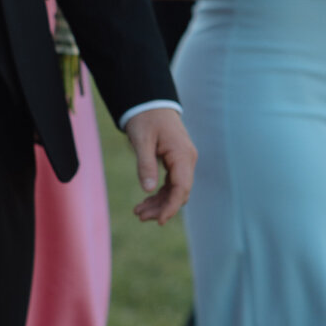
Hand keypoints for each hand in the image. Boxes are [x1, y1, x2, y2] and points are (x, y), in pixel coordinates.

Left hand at [125, 108, 195, 224]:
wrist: (150, 104)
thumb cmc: (145, 119)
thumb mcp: (142, 141)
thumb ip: (145, 164)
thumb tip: (148, 189)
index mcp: (182, 155)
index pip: (182, 188)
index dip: (171, 207)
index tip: (159, 221)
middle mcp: (187, 160)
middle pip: (179, 192)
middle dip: (162, 207)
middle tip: (139, 216)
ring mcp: (183, 162)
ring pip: (175, 190)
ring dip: (159, 203)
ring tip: (138, 212)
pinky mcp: (176, 162)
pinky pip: (172, 184)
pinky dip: (159, 194)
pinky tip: (146, 201)